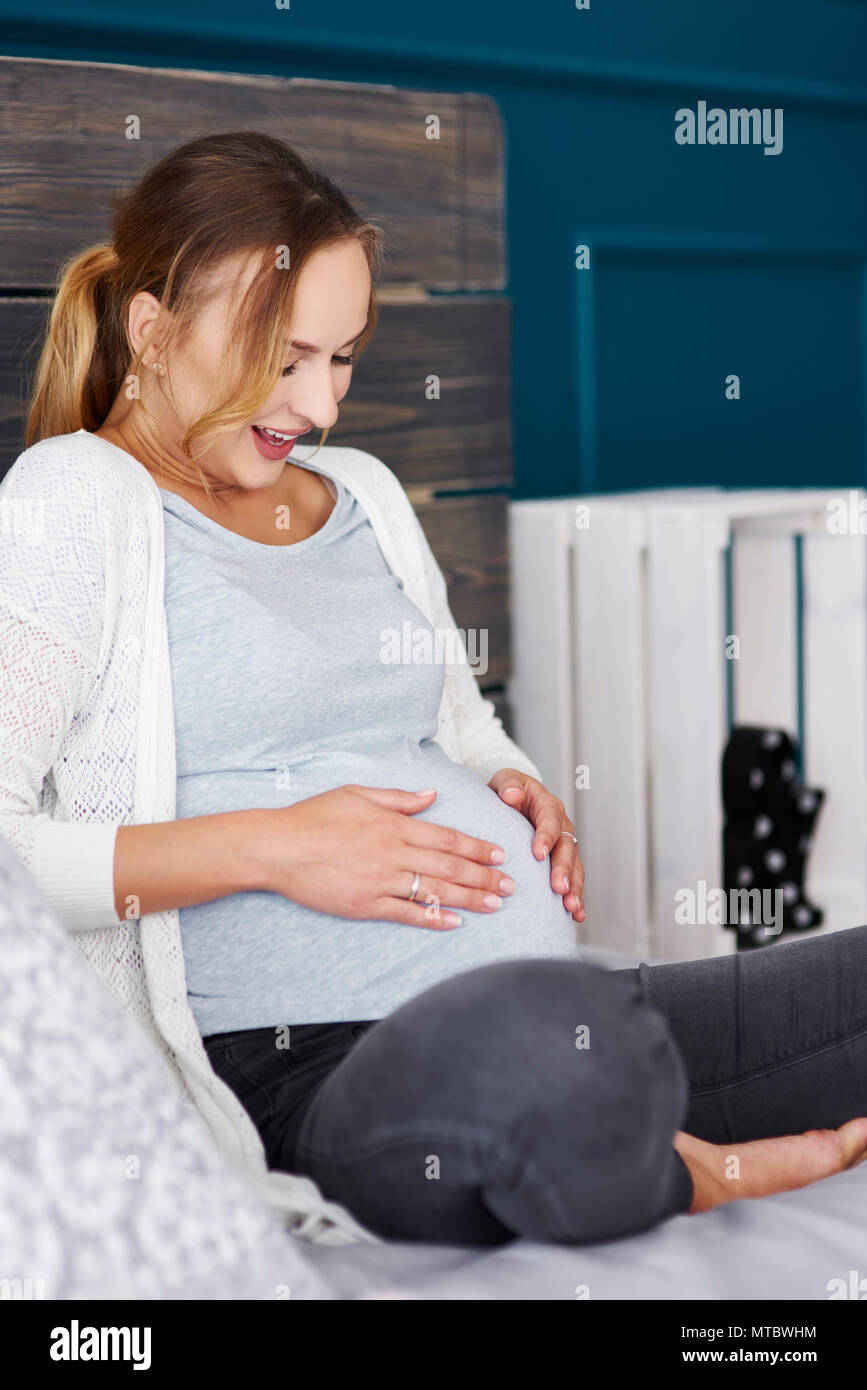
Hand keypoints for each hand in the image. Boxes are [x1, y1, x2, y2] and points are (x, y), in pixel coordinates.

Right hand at [251, 785, 514, 929]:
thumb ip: (399, 798)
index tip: (500, 855)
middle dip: (485, 876)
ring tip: (495, 904)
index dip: (478, 847)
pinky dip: (433, 918)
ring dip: (470, 898)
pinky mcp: (366, 904)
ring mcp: (381, 880)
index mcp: (394, 825)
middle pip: (450, 867)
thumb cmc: (313, 817)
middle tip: (511, 885)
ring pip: (435, 891)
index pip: (447, 838)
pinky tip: (455, 922)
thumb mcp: (358, 794)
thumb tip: (432, 795)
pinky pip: (406, 913)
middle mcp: (393, 852)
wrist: (277, 847)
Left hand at [486, 768, 585, 922]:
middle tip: (558, 888)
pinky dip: (576, 897)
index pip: (549, 818)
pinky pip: (573, 880)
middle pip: (566, 847)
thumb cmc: (507, 791)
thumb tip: (512, 794)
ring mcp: (563, 845)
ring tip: (570, 907)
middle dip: (563, 869)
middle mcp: (561, 825)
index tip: (538, 854)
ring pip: (574, 867)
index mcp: (546, 804)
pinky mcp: (562, 862)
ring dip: (574, 888)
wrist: (512, 799)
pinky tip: (576, 916)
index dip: (546, 836)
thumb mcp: (504, 780)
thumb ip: (508, 785)